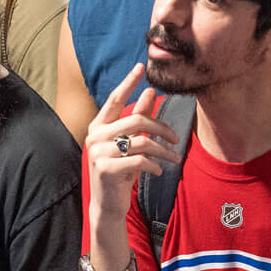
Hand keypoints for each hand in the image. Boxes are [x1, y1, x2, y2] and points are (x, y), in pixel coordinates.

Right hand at [84, 61, 182, 239]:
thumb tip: (149, 91)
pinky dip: (154, 165)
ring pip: (141, 141)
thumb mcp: (130, 144)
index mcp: (98, 127)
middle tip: (176, 139)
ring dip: (164, 151)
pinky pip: (139, 160)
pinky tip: (157, 171)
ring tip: (174, 158)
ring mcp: (98, 153)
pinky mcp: (106, 169)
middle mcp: (95, 136)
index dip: (128, 82)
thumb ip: (137, 118)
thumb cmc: (120, 171)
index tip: (141, 66)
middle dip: (162, 128)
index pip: (115, 99)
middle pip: (136, 120)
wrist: (108, 204)